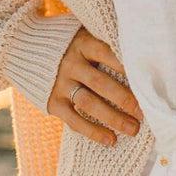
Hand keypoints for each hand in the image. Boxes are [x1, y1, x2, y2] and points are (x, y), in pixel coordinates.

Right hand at [47, 26, 144, 147]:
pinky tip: (111, 140)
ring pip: (89, 103)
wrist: (31, 50)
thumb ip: (105, 41)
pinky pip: (74, 120)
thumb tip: (138, 51)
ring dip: (113, 118)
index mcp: (82, 43)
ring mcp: (60, 84)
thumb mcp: (85, 34)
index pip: (106, 53)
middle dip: (123, 98)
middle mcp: (70, 63)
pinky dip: (93, 132)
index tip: (144, 79)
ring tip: (133, 129)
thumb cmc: (72, 43)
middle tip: (143, 112)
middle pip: (100, 82)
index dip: (124, 66)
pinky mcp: (53, 102)